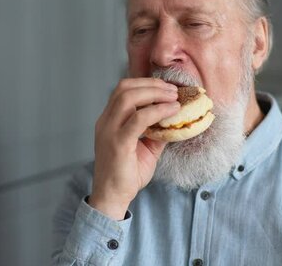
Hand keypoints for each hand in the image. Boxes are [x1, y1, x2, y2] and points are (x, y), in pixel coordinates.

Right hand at [89, 78, 179, 219]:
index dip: (146, 83)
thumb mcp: (146, 147)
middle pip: (125, 88)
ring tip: (174, 97)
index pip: (123, 90)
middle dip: (152, 84)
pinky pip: (138, 119)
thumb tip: (176, 119)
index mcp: (109, 120)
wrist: (112, 198)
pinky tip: (172, 111)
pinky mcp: (118, 143)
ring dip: (155, 93)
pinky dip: (157, 111)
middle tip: (173, 90)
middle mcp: (106, 121)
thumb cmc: (127, 174)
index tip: (167, 87)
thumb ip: (157, 131)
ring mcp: (109, 131)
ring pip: (129, 97)